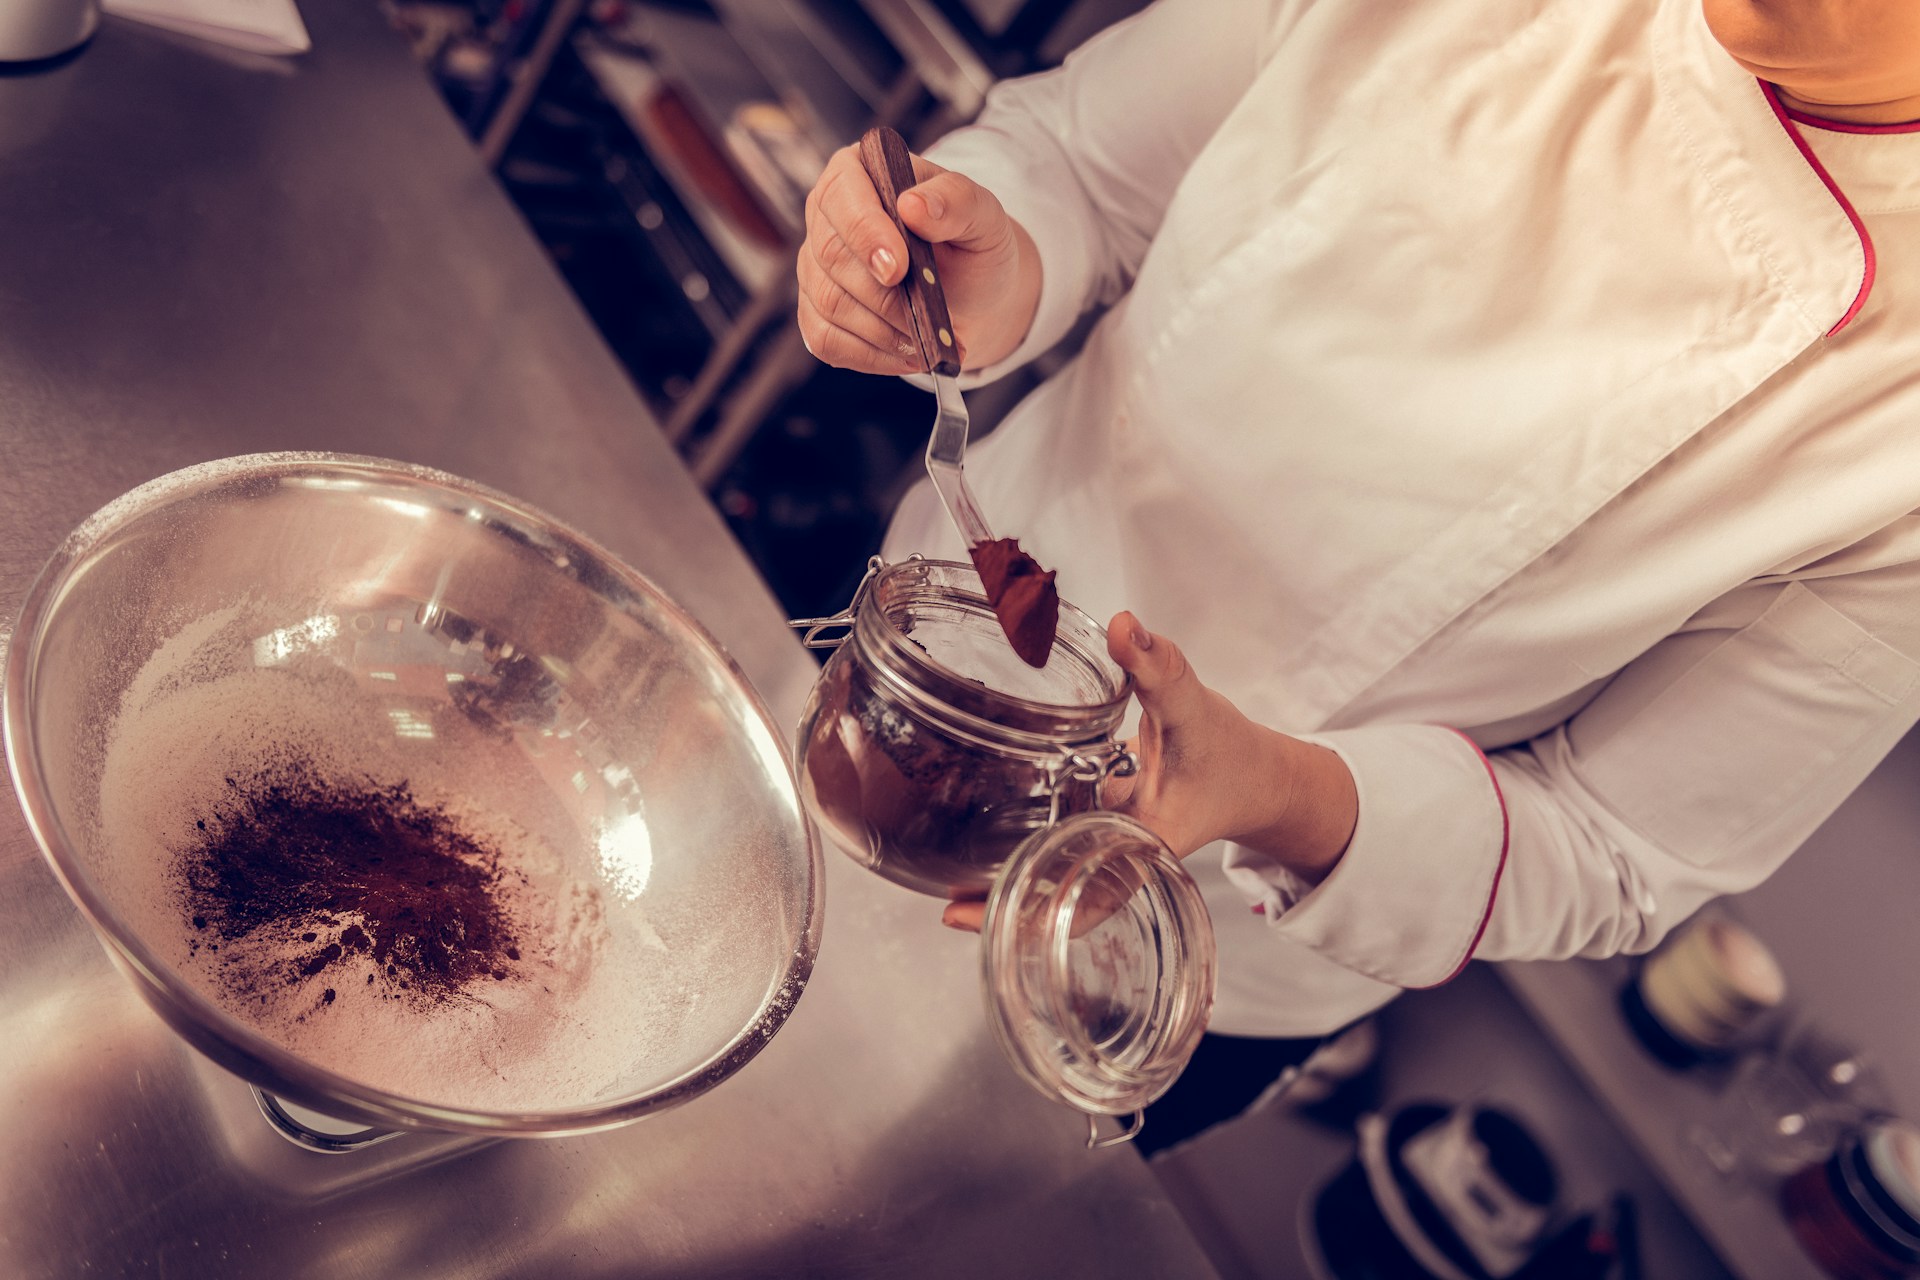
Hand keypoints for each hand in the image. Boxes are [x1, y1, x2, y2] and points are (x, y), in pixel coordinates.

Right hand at [796, 143, 1042, 375]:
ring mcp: (816, 268)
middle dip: (883, 295)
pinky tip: (909, 354)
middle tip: (927, 318)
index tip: (898, 268)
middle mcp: (827, 216)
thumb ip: (957, 201)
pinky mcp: (817, 314)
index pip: (842, 194)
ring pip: (829, 303)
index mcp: (859, 172)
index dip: (865, 233)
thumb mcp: (984, 216)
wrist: (974, 293)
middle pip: (830, 255)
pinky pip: (827, 341)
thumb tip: (913, 205)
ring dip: (884, 330)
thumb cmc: (973, 245)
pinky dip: (873, 356)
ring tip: (929, 340)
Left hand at [941, 612, 1357, 931]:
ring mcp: (1105, 844)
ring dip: (1006, 877)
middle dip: (1002, 907)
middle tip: (945, 905)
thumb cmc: (1226, 751)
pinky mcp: (1096, 826)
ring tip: (945, 882)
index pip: (1085, 901)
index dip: (1031, 918)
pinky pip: (1055, 844)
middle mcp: (1119, 854)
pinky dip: (1023, 843)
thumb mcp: (1193, 707)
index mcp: (1144, 844)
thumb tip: (1124, 627)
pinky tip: (981, 833)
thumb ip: (1157, 667)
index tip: (968, 918)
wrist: (1251, 772)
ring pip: (1049, 875)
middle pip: (1055, 900)